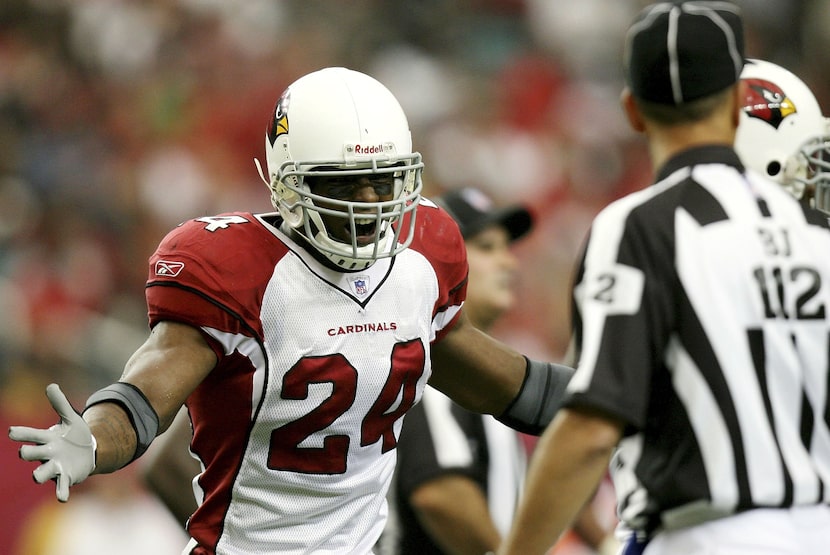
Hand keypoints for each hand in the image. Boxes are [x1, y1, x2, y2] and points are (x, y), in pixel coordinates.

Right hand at [8, 383, 95, 501]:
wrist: (88, 451)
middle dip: (28, 453)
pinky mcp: (66, 477)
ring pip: (42, 473)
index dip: (22, 434)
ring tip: (36, 477)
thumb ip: (60, 404)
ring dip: (40, 474)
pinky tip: (62, 498)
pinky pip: (61, 487)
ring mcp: (55, 467)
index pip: (31, 435)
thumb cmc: (74, 434)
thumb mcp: (70, 418)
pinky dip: (60, 492)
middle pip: (31, 454)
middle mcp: (47, 454)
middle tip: (24, 452)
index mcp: (46, 439)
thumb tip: (51, 385)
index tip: (12, 431)